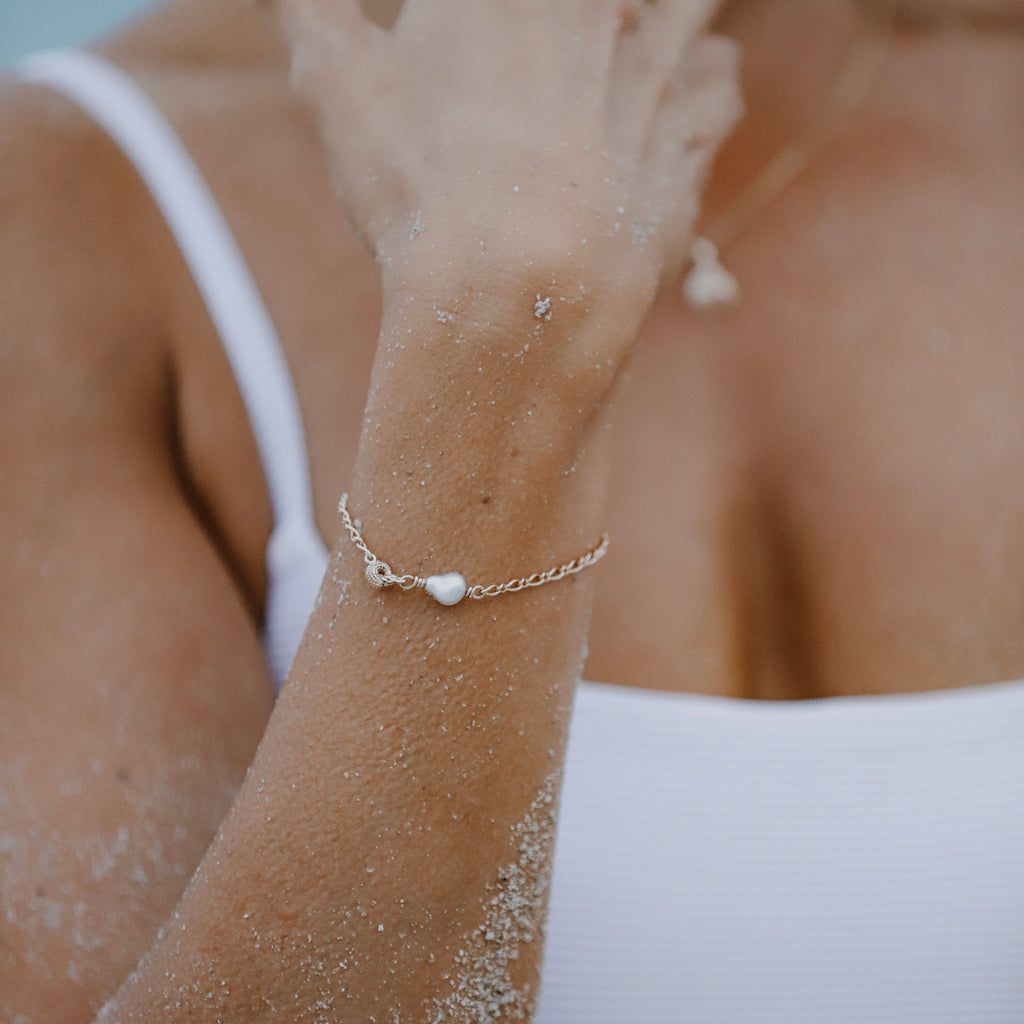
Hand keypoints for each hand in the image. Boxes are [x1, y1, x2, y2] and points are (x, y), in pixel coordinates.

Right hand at [280, 0, 740, 295]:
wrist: (515, 297)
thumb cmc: (418, 188)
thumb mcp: (335, 82)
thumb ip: (313, 8)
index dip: (485, 16)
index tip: (473, 33)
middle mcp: (604, 4)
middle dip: (580, 20)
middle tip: (543, 61)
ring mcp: (660, 66)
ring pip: (693, 3)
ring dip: (671, 14)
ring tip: (631, 34)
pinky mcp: (690, 141)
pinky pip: (720, 83)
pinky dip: (708, 77)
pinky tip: (691, 79)